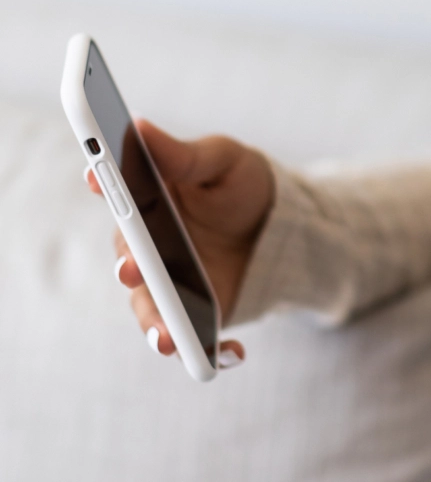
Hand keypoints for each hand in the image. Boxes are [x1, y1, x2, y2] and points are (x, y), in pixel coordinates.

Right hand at [86, 119, 274, 362]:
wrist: (282, 225)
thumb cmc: (244, 185)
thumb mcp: (223, 161)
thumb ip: (185, 156)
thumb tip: (139, 126)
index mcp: (148, 205)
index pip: (118, 198)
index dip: (105, 187)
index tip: (97, 178)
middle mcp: (150, 249)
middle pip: (130, 263)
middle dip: (129, 268)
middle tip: (131, 268)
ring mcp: (171, 285)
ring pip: (153, 311)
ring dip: (156, 327)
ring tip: (169, 339)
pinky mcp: (197, 313)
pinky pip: (196, 340)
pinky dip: (211, 352)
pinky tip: (232, 355)